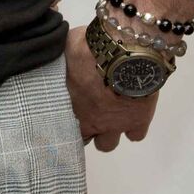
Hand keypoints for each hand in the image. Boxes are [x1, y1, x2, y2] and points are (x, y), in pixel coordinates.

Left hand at [63, 22, 158, 152]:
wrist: (125, 52)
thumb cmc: (88, 49)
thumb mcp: (65, 50)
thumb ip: (60, 63)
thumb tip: (54, 60)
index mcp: (70, 106)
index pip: (63, 127)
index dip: (69, 119)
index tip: (72, 108)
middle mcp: (91, 121)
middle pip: (84, 138)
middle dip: (88, 128)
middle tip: (91, 111)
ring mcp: (115, 124)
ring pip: (107, 144)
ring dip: (108, 131)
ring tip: (112, 114)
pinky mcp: (138, 121)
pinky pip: (136, 136)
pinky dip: (134, 126)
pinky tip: (133, 113)